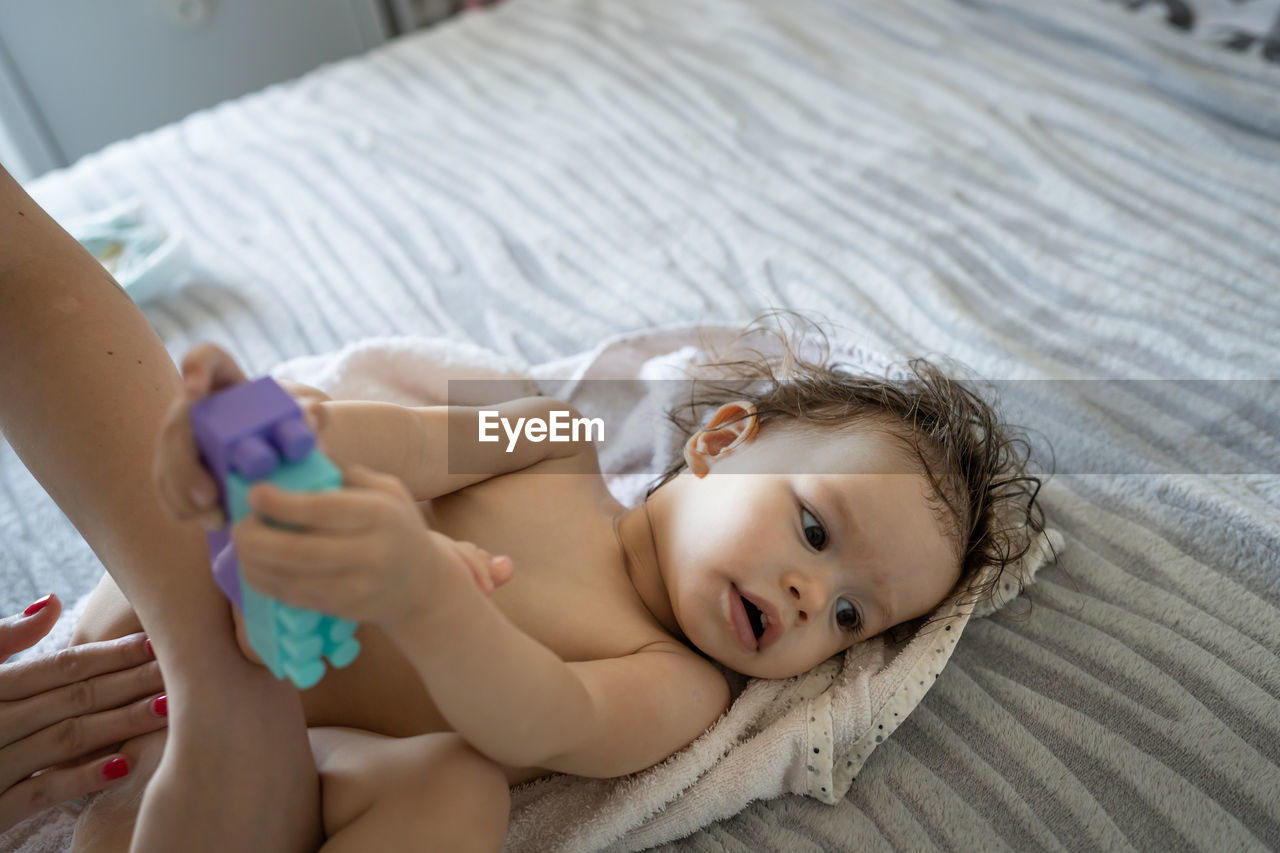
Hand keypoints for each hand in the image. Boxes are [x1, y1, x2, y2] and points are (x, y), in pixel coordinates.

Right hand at [0, 594, 167, 831]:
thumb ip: (6, 639)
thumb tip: (52, 601)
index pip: (60, 667)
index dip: (111, 653)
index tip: (156, 641)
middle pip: (73, 699)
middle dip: (130, 683)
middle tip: (180, 671)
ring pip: (66, 740)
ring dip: (120, 724)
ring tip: (168, 709)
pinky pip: (41, 792)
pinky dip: (81, 778)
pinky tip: (123, 765)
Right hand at [153, 343, 330, 530]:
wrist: (281, 451)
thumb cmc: (291, 426)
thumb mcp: (301, 416)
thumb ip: (308, 412)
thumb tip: (315, 415)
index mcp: (226, 379)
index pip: (206, 358)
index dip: (195, 368)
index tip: (194, 391)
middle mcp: (196, 405)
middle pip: (177, 425)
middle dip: (186, 462)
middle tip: (209, 495)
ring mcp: (182, 436)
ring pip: (168, 462)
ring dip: (186, 494)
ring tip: (215, 518)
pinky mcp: (177, 467)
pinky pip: (169, 487)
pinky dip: (186, 508)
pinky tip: (210, 521)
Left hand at [232, 465, 513, 626]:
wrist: (421, 585)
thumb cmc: (397, 526)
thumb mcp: (386, 489)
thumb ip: (344, 473)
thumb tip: (298, 452)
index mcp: (380, 514)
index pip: (322, 509)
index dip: (281, 503)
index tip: (253, 492)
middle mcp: (370, 552)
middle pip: (298, 550)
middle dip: (256, 538)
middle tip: (238, 525)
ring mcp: (356, 586)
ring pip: (289, 579)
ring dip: (253, 563)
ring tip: (241, 545)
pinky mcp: (343, 610)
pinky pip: (294, 597)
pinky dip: (266, 582)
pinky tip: (255, 567)